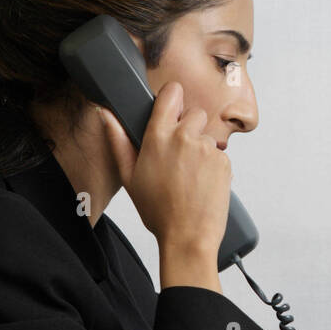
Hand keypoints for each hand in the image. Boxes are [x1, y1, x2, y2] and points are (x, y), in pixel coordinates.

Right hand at [97, 82, 231, 263]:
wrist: (188, 236)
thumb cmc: (158, 210)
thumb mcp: (129, 176)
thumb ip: (118, 141)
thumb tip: (106, 114)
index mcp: (158, 136)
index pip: (172, 93)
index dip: (173, 98)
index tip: (172, 107)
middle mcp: (185, 137)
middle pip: (194, 113)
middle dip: (189, 127)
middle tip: (179, 155)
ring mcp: (206, 148)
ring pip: (206, 136)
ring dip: (200, 150)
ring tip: (189, 176)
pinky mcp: (224, 161)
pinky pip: (218, 154)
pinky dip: (212, 165)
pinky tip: (201, 184)